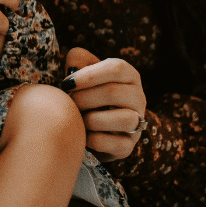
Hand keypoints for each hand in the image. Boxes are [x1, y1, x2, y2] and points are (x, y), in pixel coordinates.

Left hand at [60, 46, 147, 160]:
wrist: (91, 128)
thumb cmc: (86, 93)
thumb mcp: (83, 73)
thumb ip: (79, 61)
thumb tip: (73, 60)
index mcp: (129, 76)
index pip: (116, 68)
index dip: (89, 75)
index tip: (67, 83)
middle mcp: (138, 98)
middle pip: (114, 93)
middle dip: (84, 98)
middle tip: (67, 103)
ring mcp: (137, 123)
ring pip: (122, 119)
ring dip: (91, 119)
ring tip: (77, 118)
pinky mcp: (128, 146)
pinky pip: (115, 144)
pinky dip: (94, 140)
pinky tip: (82, 135)